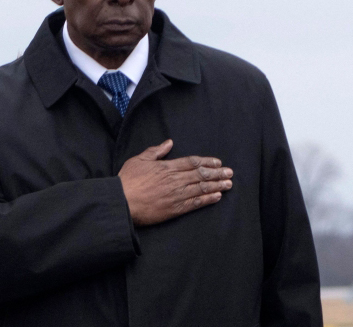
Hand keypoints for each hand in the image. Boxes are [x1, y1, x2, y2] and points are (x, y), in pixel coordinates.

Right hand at [118, 139, 232, 225]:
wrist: (122, 202)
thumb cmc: (128, 180)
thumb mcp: (139, 159)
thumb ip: (156, 151)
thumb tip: (169, 143)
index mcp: (167, 167)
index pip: (192, 162)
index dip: (207, 162)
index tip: (217, 162)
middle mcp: (175, 179)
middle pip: (201, 174)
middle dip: (217, 173)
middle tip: (229, 172)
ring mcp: (177, 194)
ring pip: (201, 188)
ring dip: (217, 185)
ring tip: (228, 184)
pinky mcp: (175, 209)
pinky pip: (196, 203)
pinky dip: (208, 199)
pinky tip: (217, 197)